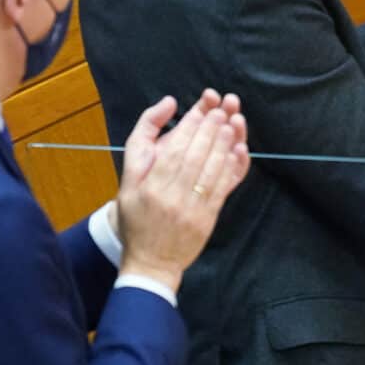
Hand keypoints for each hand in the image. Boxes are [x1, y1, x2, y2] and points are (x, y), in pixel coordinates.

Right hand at [116, 90, 250, 293]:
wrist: (150, 261)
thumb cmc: (137, 215)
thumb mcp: (128, 178)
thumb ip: (142, 139)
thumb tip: (169, 104)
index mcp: (148, 186)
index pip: (172, 150)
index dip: (189, 127)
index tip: (201, 109)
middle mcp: (169, 197)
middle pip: (193, 157)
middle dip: (209, 131)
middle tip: (221, 111)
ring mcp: (190, 210)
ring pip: (209, 171)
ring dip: (223, 146)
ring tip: (231, 125)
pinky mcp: (206, 219)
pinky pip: (221, 189)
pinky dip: (230, 169)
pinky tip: (236, 152)